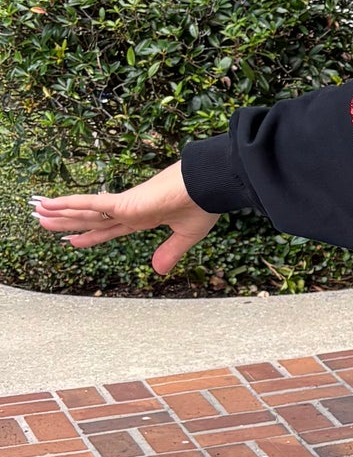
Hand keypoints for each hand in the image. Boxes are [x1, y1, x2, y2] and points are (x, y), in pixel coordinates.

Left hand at [30, 163, 220, 276]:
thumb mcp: (186, 236)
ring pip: (85, 211)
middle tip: (45, 222)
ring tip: (38, 212)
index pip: (110, 229)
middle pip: (91, 219)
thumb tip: (158, 270)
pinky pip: (91, 203)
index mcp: (144, 218)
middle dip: (68, 223)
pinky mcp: (125, 202)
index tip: (74, 239)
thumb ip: (170, 253)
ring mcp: (126, 205)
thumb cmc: (204, 203)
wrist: (210, 186)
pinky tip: (53, 203)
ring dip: (60, 213)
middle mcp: (130, 211)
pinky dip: (70, 203)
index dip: (91, 235)